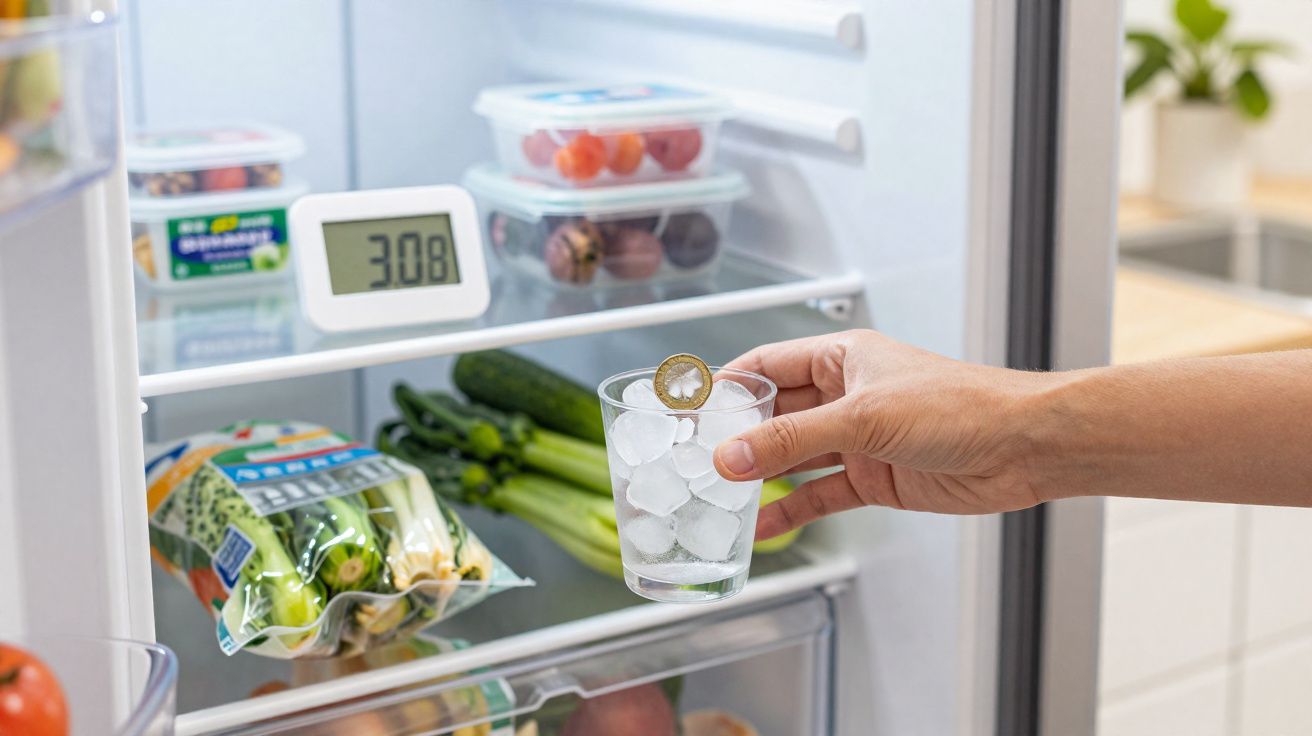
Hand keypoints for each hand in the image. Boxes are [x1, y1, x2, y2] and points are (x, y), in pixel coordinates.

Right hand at [712, 330, 1053, 538]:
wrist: (1023, 447)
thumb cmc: (961, 406)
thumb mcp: (865, 418)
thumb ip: (794, 439)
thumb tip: (733, 455)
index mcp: (842, 358)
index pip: (766, 365)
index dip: (726, 386)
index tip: (691, 409)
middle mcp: (846, 395)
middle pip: (775, 414)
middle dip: (738, 437)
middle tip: (696, 460)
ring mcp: (859, 439)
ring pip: (794, 457)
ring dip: (761, 477)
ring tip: (719, 497)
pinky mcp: (875, 478)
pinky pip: (820, 494)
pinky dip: (792, 510)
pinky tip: (765, 526)